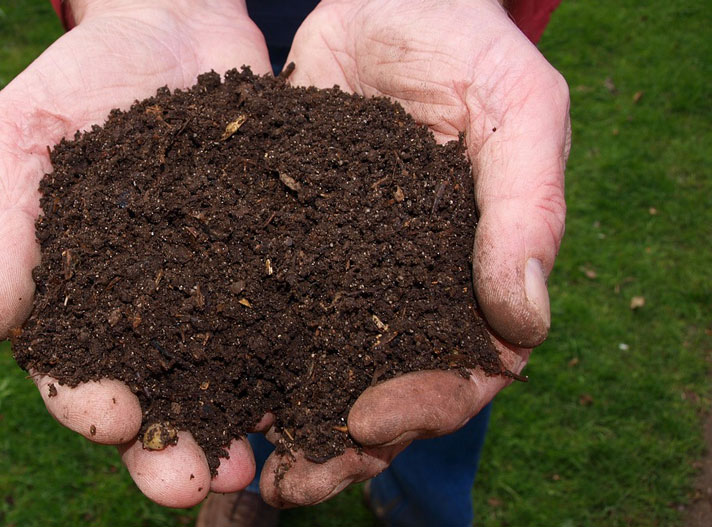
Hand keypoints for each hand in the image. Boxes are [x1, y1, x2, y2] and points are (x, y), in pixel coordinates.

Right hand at [0, 0, 270, 507]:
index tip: (112, 419)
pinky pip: (282, 320)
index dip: (86, 404)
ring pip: (220, 378)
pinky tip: (313, 393)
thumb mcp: (22, 135)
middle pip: (151, 396)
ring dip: (232, 429)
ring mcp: (210, 288)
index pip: (70, 369)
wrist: (170, 19)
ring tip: (254, 468)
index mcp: (74, 292)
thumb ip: (3, 228)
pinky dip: (294, 362)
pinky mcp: (268, 261)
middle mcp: (144, 307)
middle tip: (188, 485)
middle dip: (165, 448)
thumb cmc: (79, 75)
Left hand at [257, 0, 570, 506]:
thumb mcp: (516, 109)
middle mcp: (402, 289)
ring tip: (234, 460)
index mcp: (470, 276)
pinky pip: (255, 311)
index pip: (463, 370)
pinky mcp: (278, 245)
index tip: (368, 419)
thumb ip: (528, 208)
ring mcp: (339, 273)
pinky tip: (193, 384)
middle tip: (291, 482)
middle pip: (380, 391)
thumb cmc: (465, 45)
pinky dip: (231, 355)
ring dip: (280, 421)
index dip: (424, 406)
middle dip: (340, 444)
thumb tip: (525, 324)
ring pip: (313, 367)